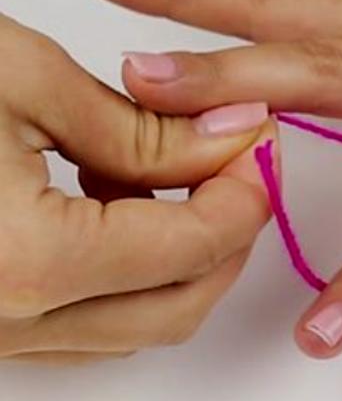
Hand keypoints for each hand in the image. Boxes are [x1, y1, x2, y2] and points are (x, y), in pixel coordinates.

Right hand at [0, 14, 275, 363]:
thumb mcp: (18, 78)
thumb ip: (143, 126)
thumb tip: (231, 136)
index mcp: (25, 264)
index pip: (192, 246)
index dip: (245, 190)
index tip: (256, 139)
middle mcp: (2, 323)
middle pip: (178, 304)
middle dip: (228, 232)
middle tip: (236, 160)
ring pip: (135, 321)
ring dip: (180, 254)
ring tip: (171, 168)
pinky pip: (84, 320)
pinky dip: (126, 268)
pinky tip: (113, 197)